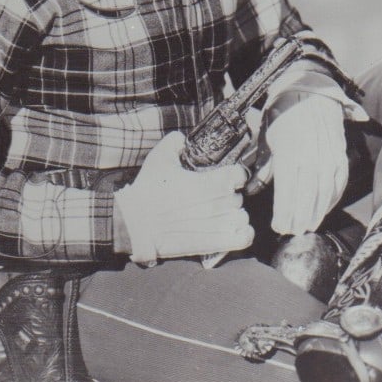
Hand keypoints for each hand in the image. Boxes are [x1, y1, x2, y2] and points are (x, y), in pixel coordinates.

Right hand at [114, 131, 253, 264]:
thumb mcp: (159, 158)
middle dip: (228, 196)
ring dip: (234, 215)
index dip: (235, 175)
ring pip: (242, 217)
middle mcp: (219, 202)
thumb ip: (174, 142)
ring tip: (220, 215)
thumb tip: (182, 139)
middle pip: (239, 197)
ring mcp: (219, 224)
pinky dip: (242, 234)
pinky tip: (231, 230)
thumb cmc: (148, 191)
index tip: (225, 178)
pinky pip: (244, 238)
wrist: (136, 224)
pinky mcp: (215, 243)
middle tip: (212, 198)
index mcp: (211, 181)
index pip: (240, 175)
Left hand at [249, 93, 348, 235]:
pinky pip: (339, 181)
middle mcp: (311, 154)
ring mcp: (328, 154)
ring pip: (325, 190)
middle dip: (300, 217)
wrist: (309, 90)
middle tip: (293, 232)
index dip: (284, 210)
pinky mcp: (340, 153)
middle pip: (307, 194)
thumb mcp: (266, 135)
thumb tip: (251, 188)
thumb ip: (263, 165)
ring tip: (308, 226)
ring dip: (317, 212)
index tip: (279, 226)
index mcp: (289, 149)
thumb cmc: (283, 113)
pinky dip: (333, 198)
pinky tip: (324, 208)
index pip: (287, 188)